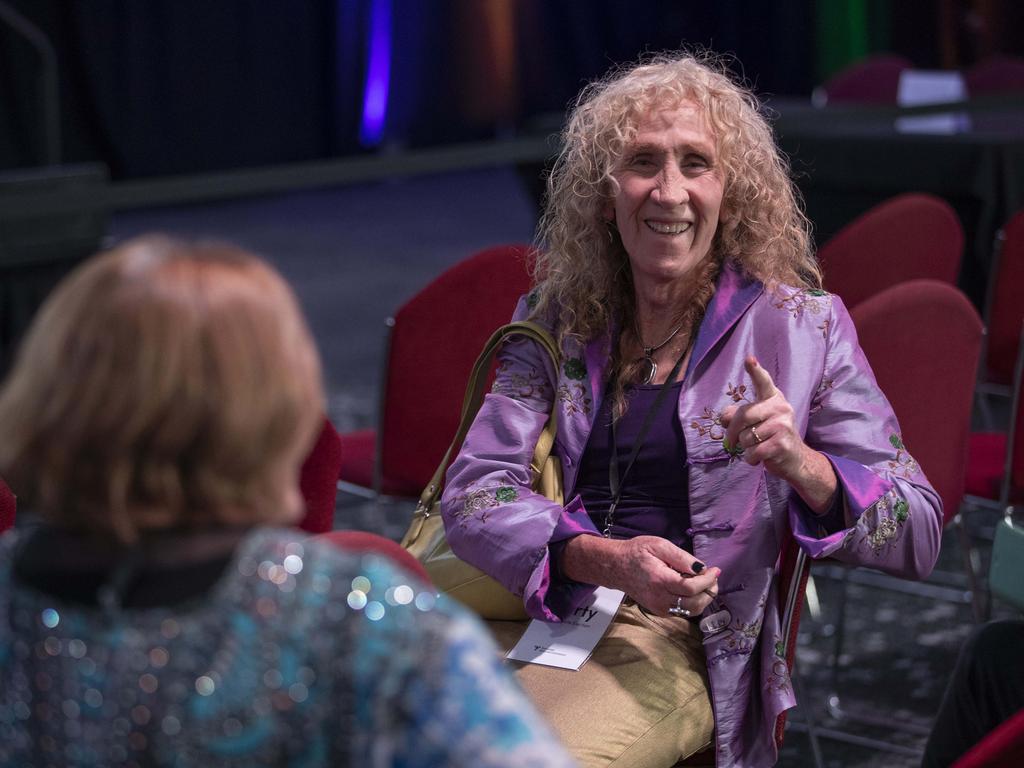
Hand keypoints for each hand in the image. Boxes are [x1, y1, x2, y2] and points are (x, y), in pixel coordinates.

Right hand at [561, 534, 720, 617]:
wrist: (616, 566)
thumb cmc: (637, 552)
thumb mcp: (658, 545)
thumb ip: (681, 557)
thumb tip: (701, 568)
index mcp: (660, 580)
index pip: (691, 588)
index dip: (707, 581)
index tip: (715, 570)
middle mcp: (660, 598)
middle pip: (695, 604)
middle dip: (709, 591)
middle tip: (713, 577)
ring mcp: (659, 608)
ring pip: (692, 611)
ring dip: (704, 598)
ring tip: (705, 583)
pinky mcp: (660, 611)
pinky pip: (684, 611)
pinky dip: (694, 602)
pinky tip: (692, 589)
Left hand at [721, 356, 807, 480]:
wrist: (794, 459)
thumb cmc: (769, 435)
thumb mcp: (754, 422)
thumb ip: (736, 415)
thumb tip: (724, 418)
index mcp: (773, 398)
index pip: (763, 382)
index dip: (755, 371)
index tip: (749, 359)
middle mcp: (781, 408)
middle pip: (743, 415)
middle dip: (732, 432)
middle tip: (731, 441)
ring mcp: (783, 426)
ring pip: (746, 437)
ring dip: (745, 447)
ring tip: (758, 446)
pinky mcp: (782, 444)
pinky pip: (753, 452)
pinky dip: (751, 458)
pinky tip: (760, 457)